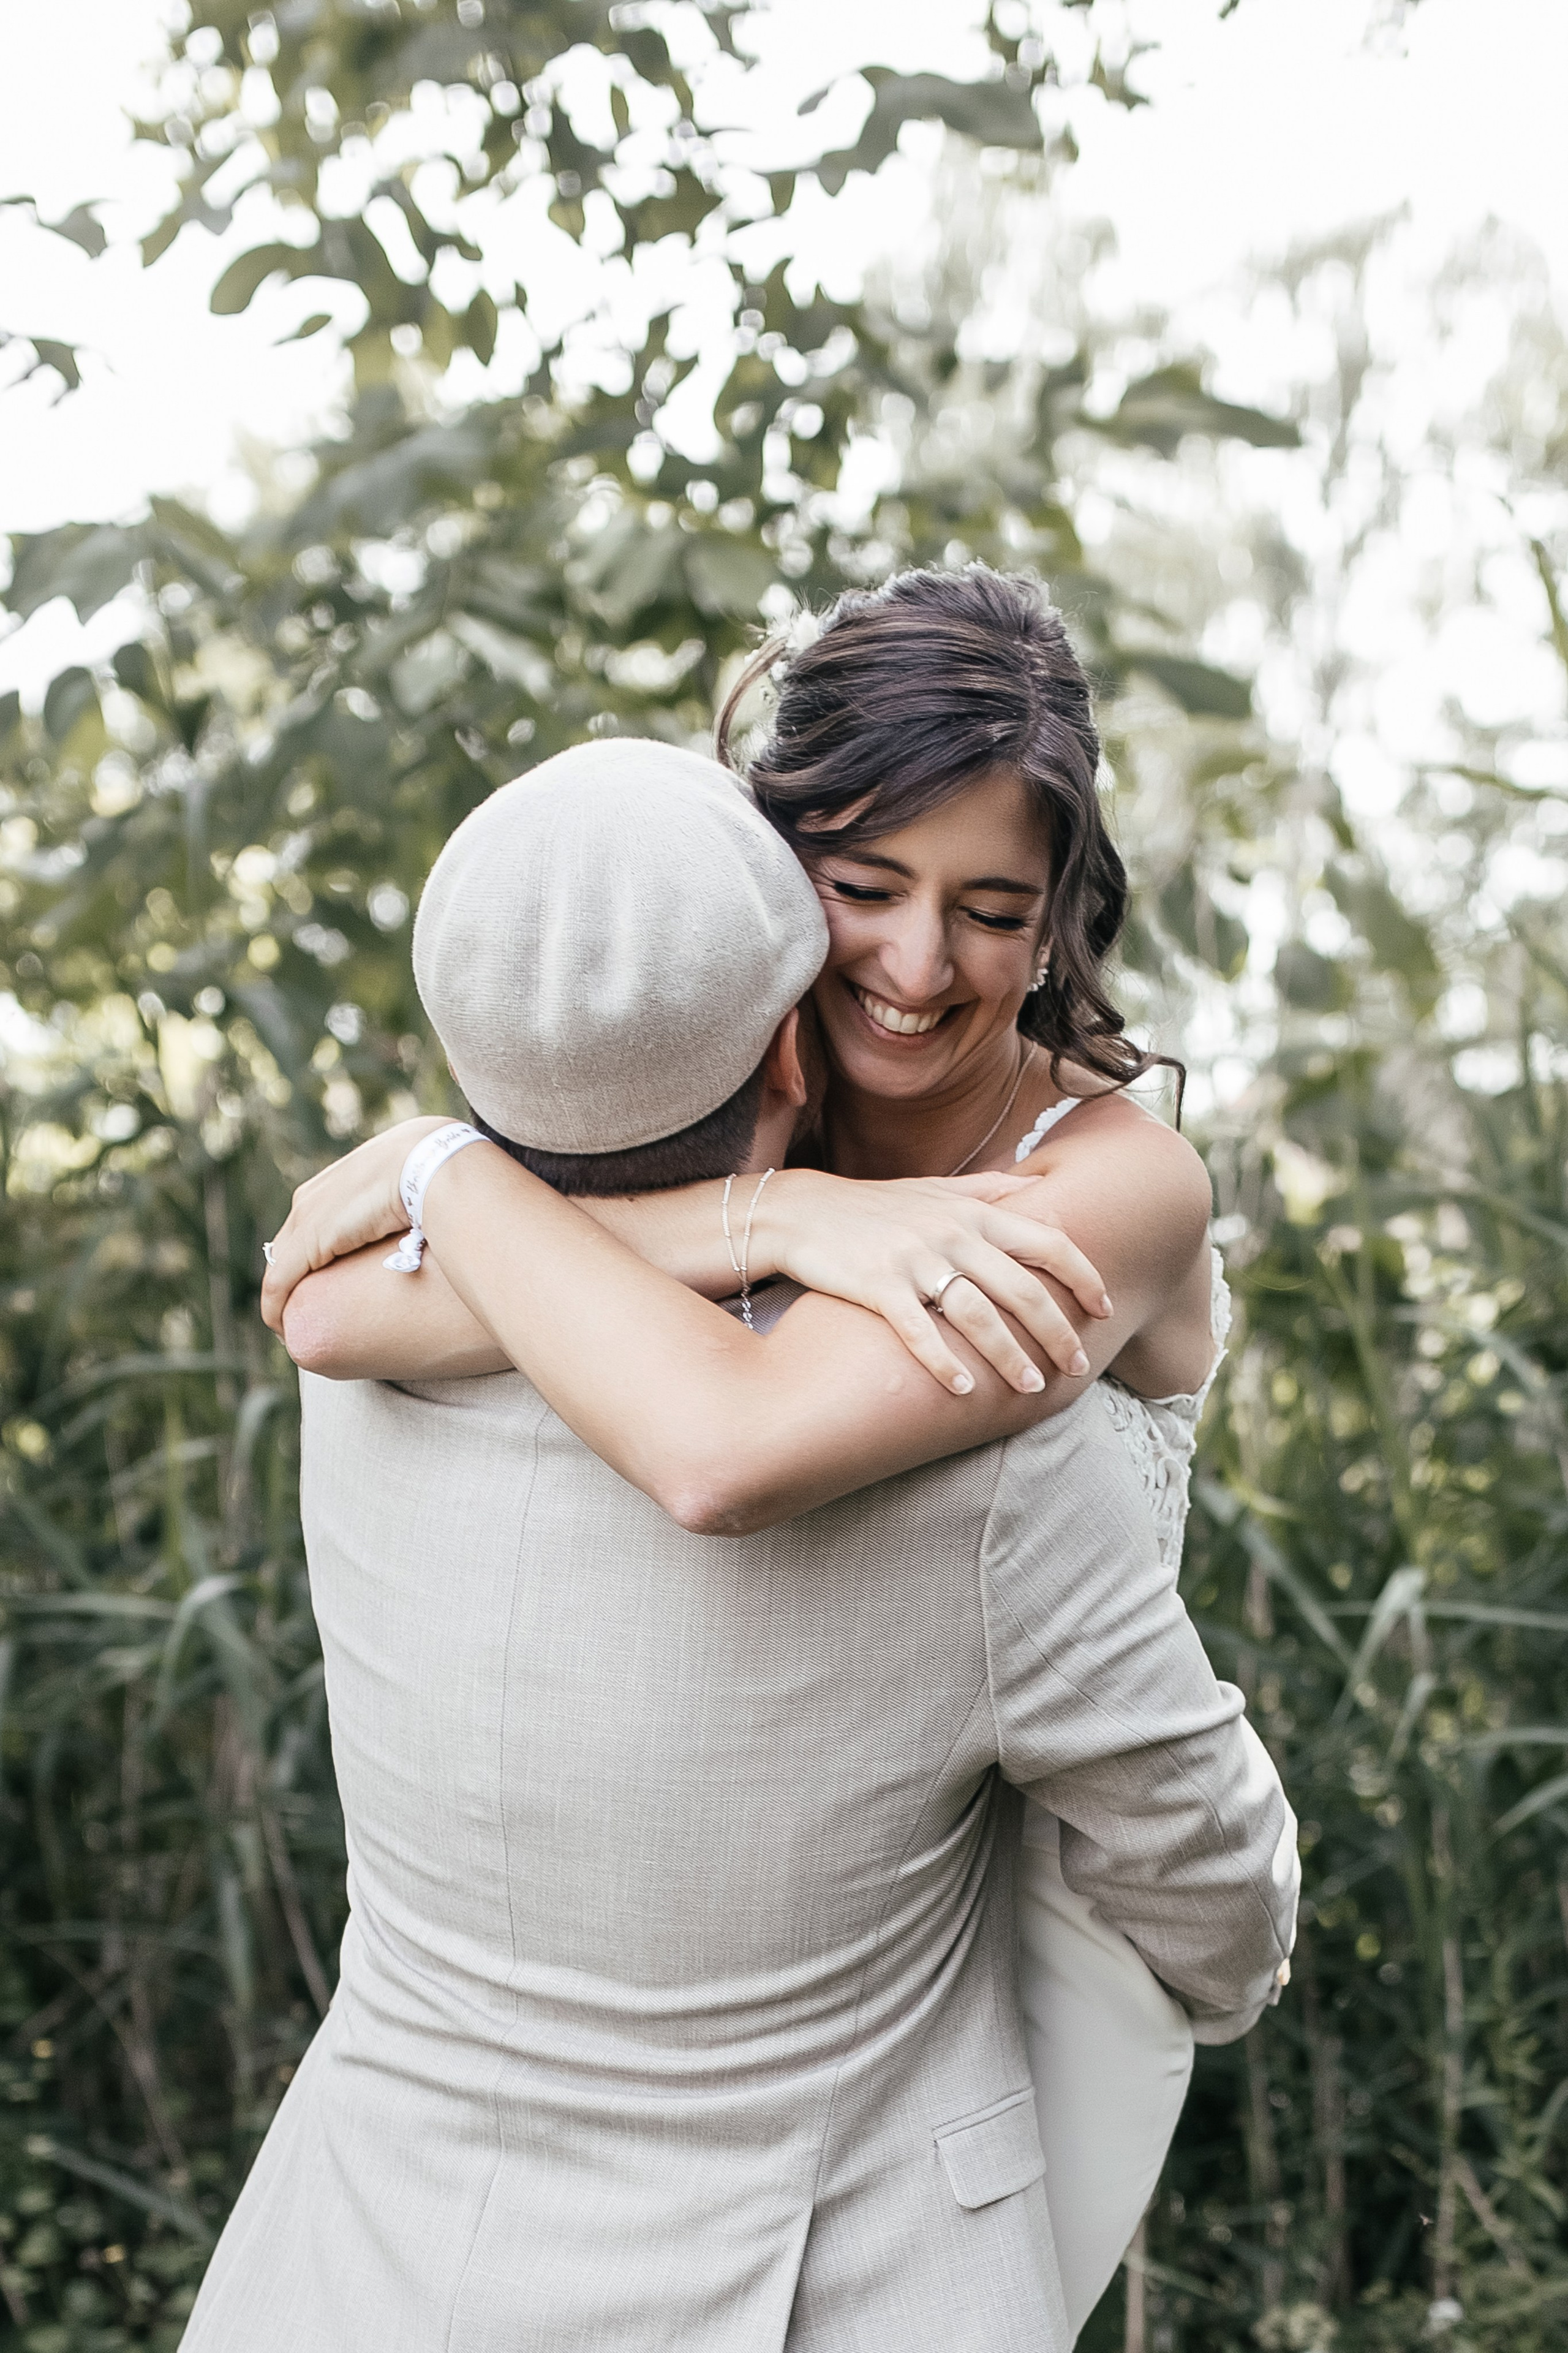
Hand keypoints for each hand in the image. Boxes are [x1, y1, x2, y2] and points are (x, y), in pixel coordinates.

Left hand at [260, 1117, 449, 1333]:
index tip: (331, 1286)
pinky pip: (279, 1282)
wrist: (434, 1164)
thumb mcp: (422, 1191)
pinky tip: (282, 1329)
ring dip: (284, 1298)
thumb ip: (415, 1210)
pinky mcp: (309, 1241)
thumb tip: (434, 1233)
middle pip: (292, 1245)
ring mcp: (307, 1217)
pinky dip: (276, 1308)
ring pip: (281, 1266)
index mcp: (341, 1179)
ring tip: (293, 1328)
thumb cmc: (445, 1178)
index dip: (319, 1256)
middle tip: (307, 1313)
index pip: (316, 1222)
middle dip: (296, 1279)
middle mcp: (314, 1196)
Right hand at [756, 1170, 1112, 1395]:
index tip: (1104, 1309)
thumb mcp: (937, 1189)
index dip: (1084, 1277)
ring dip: (1010, 1357)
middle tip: (1075, 1366)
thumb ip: (989, 1191)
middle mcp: (951, 1234)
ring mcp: (914, 1260)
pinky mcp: (877, 1286)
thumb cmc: (877, 1207)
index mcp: (973, 1212)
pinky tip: (965, 1391)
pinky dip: (944, 1363)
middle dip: (1057, 1333)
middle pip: (1022, 1289)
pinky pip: (919, 1331)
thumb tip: (1036, 1188)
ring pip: (978, 1316)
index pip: (1049, 1242)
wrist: (804, 1212)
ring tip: (1030, 1387)